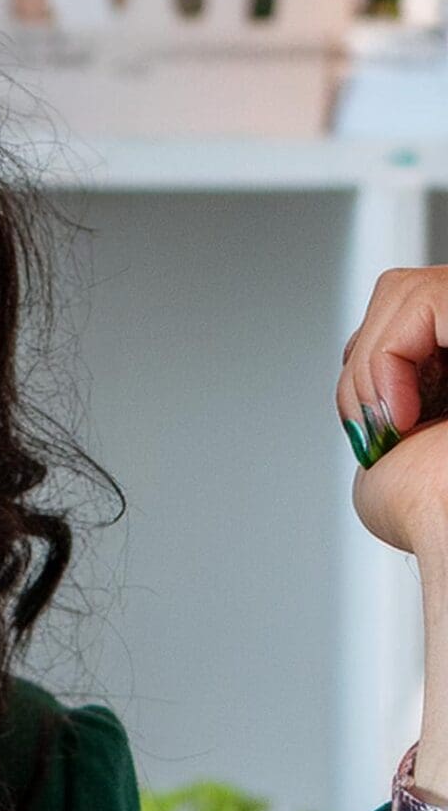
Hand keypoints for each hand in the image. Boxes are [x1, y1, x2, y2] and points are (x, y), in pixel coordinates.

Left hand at [340, 267, 447, 810]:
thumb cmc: (436, 522)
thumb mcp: (398, 464)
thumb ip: (390, 419)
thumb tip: (378, 423)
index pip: (420, 314)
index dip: (380, 360)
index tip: (382, 424)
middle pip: (410, 289)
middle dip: (373, 359)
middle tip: (387, 424)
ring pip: (411, 288)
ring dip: (377, 366)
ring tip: (400, 422)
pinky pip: (424, 296)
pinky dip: (390, 359)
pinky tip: (405, 412)